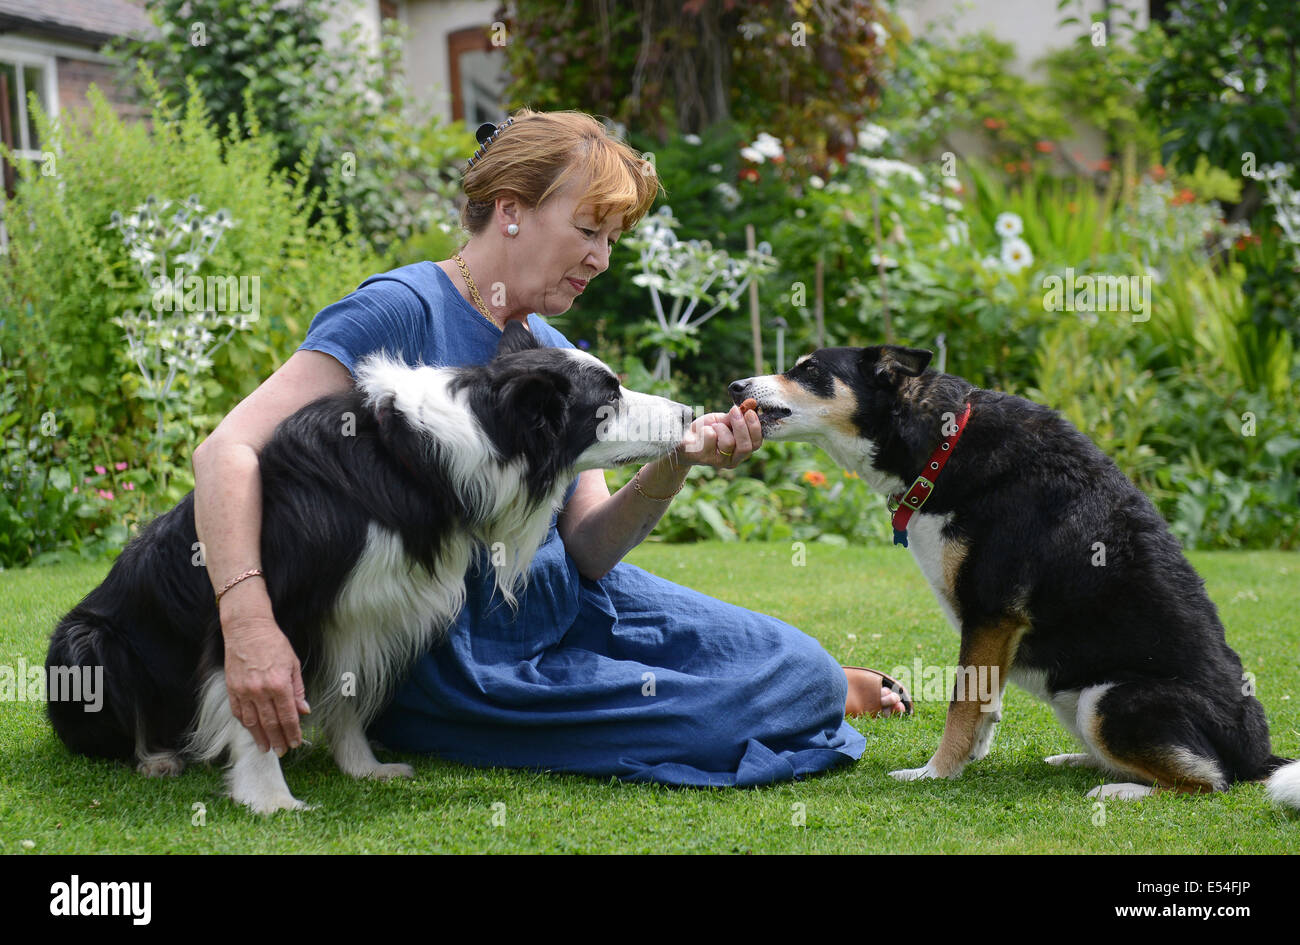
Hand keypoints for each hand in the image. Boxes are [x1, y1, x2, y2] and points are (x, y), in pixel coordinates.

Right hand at [222, 616, 309, 754]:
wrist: (247, 629)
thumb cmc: (274, 643)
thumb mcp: (293, 664)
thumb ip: (298, 690)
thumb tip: (304, 711)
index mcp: (279, 684)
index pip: (288, 716)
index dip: (293, 732)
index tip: (296, 742)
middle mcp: (261, 690)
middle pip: (270, 723)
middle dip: (278, 740)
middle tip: (283, 751)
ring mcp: (244, 691)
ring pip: (253, 722)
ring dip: (260, 738)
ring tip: (267, 749)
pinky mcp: (232, 689)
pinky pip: (239, 712)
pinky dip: (246, 724)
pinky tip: (252, 731)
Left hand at [677, 403, 762, 468]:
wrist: (683, 437)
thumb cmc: (706, 430)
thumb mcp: (723, 421)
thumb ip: (737, 415)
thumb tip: (751, 403)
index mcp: (740, 451)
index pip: (756, 444)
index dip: (755, 428)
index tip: (749, 412)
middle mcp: (732, 460)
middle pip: (746, 447)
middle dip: (741, 426)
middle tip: (734, 410)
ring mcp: (718, 462)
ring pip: (729, 443)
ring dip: (721, 427)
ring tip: (713, 426)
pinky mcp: (703, 458)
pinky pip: (711, 438)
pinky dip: (707, 429)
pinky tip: (701, 433)